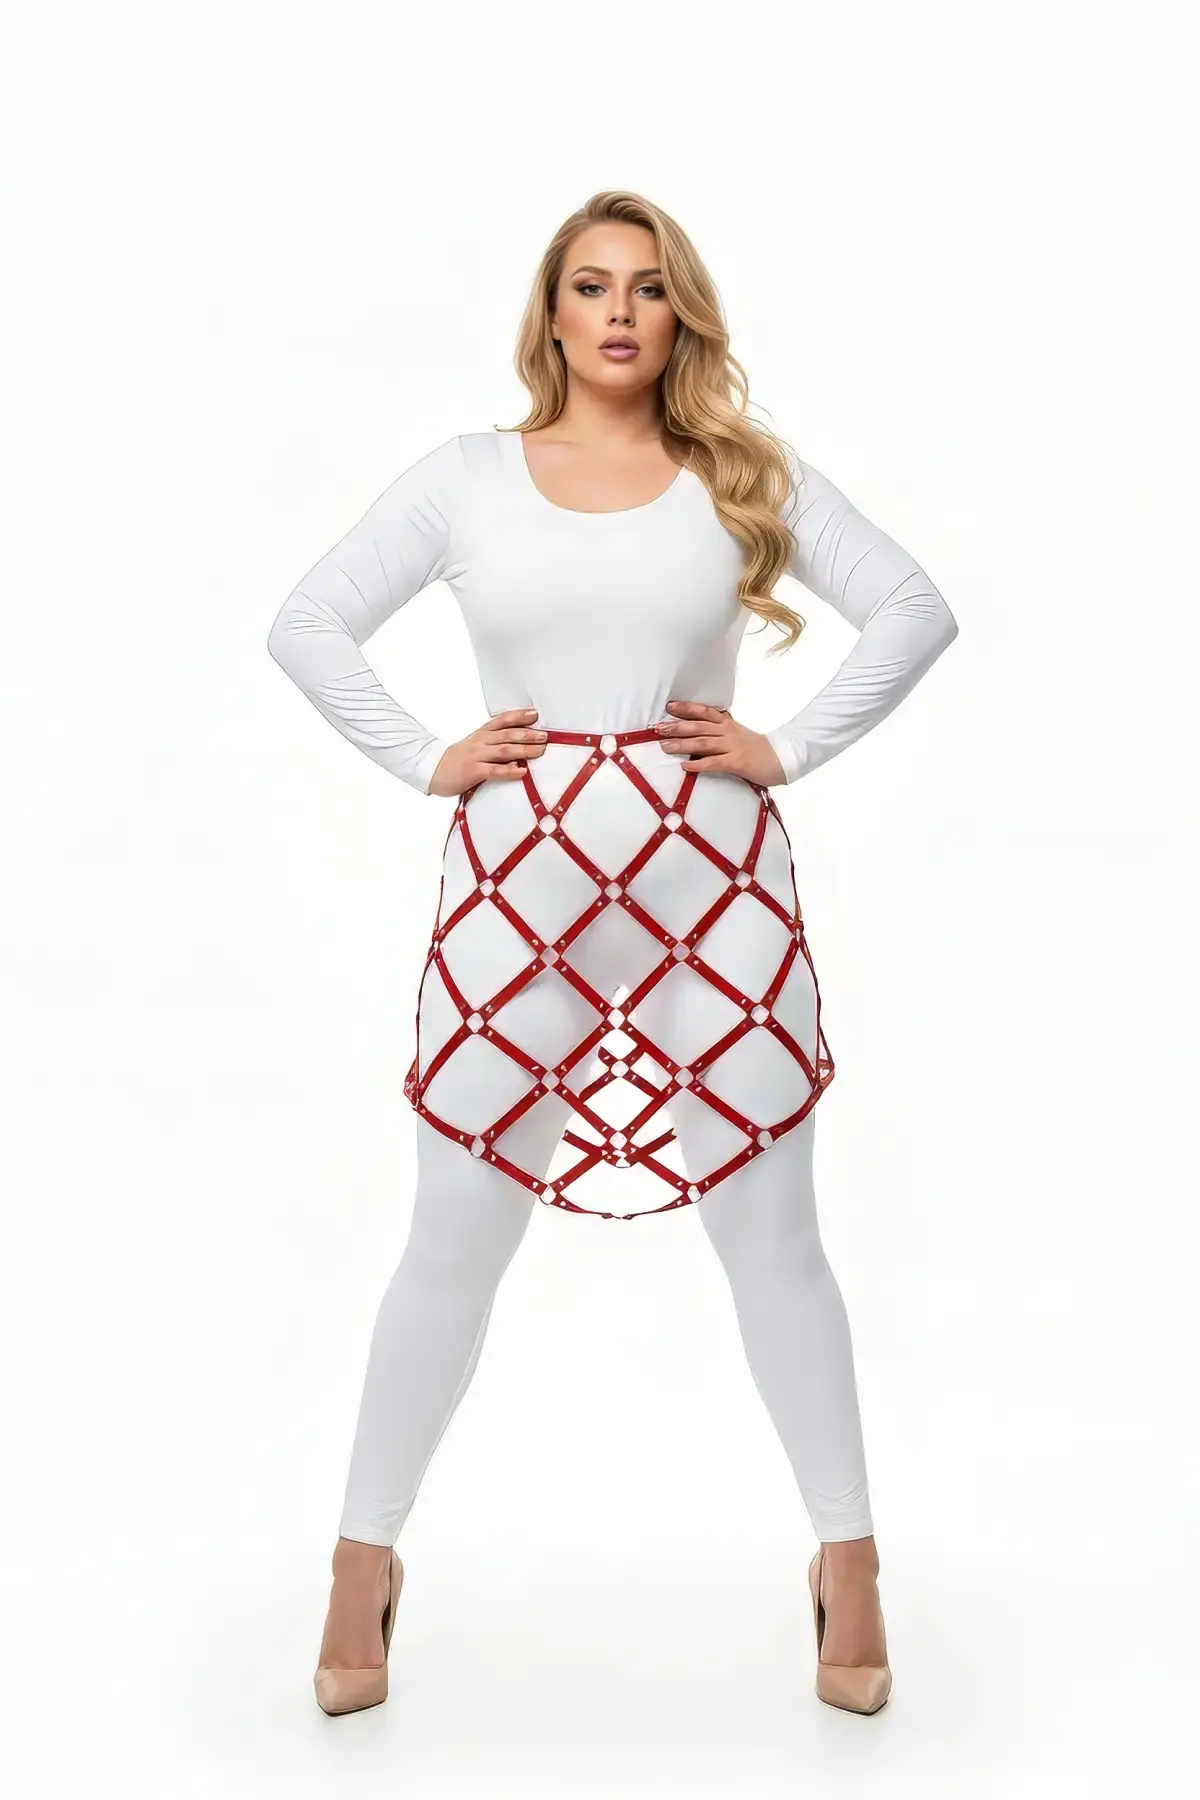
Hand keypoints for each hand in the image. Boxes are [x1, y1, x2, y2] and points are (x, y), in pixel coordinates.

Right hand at [427, 708, 548, 796]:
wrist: (432, 769)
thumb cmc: (457, 760)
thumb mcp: (474, 745)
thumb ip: (494, 743)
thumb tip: (519, 744)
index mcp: (482, 734)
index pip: (502, 720)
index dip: (518, 716)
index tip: (534, 714)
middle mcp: (481, 742)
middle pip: (507, 734)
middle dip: (528, 734)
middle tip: (545, 736)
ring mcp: (476, 755)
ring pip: (504, 750)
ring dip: (524, 750)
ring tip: (540, 750)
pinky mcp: (473, 771)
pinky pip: (494, 770)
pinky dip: (509, 770)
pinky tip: (521, 771)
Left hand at [656, 700, 786, 786]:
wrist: (781, 758)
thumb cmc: (758, 748)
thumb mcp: (739, 734)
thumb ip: (721, 730)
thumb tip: (700, 729)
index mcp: (728, 723)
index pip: (704, 712)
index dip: (686, 708)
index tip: (669, 706)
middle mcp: (728, 732)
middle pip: (698, 726)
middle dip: (676, 727)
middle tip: (657, 728)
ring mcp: (732, 746)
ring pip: (702, 743)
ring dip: (682, 745)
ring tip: (665, 746)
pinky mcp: (736, 762)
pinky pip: (713, 763)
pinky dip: (698, 764)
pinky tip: (685, 766)